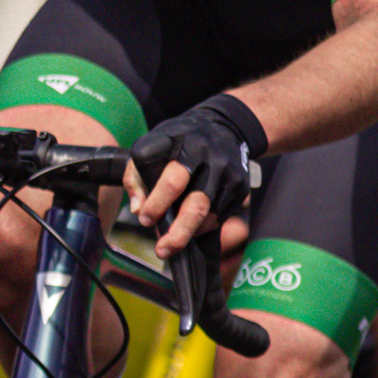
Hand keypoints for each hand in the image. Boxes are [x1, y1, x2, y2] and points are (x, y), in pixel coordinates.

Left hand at [122, 93, 266, 260]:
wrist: (225, 127)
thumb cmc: (179, 140)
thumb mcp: (152, 145)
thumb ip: (136, 176)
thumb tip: (137, 210)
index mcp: (187, 146)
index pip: (173, 180)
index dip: (157, 203)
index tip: (144, 218)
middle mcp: (213, 160)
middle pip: (197, 204)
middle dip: (178, 232)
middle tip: (162, 250)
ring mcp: (230, 175)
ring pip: (210, 215)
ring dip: (189, 234)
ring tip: (171, 244)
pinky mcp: (241, 188)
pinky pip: (221, 216)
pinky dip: (203, 226)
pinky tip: (190, 228)